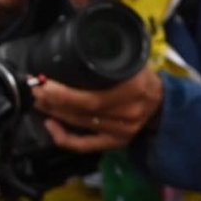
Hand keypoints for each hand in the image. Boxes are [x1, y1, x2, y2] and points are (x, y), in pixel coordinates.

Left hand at [32, 65, 163, 152]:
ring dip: (55, 112)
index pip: (93, 98)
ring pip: (80, 124)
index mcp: (135, 91)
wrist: (164, 103)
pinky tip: (51, 125)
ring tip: (40, 101)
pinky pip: (85, 145)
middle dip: (54, 100)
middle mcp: (128, 114)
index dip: (64, 94)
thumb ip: (111, 63)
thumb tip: (75, 56)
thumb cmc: (146, 80)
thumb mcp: (134, 64)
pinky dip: (64, 137)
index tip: (45, 84)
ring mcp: (122, 131)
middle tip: (36, 89)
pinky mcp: (116, 142)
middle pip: (82, 111)